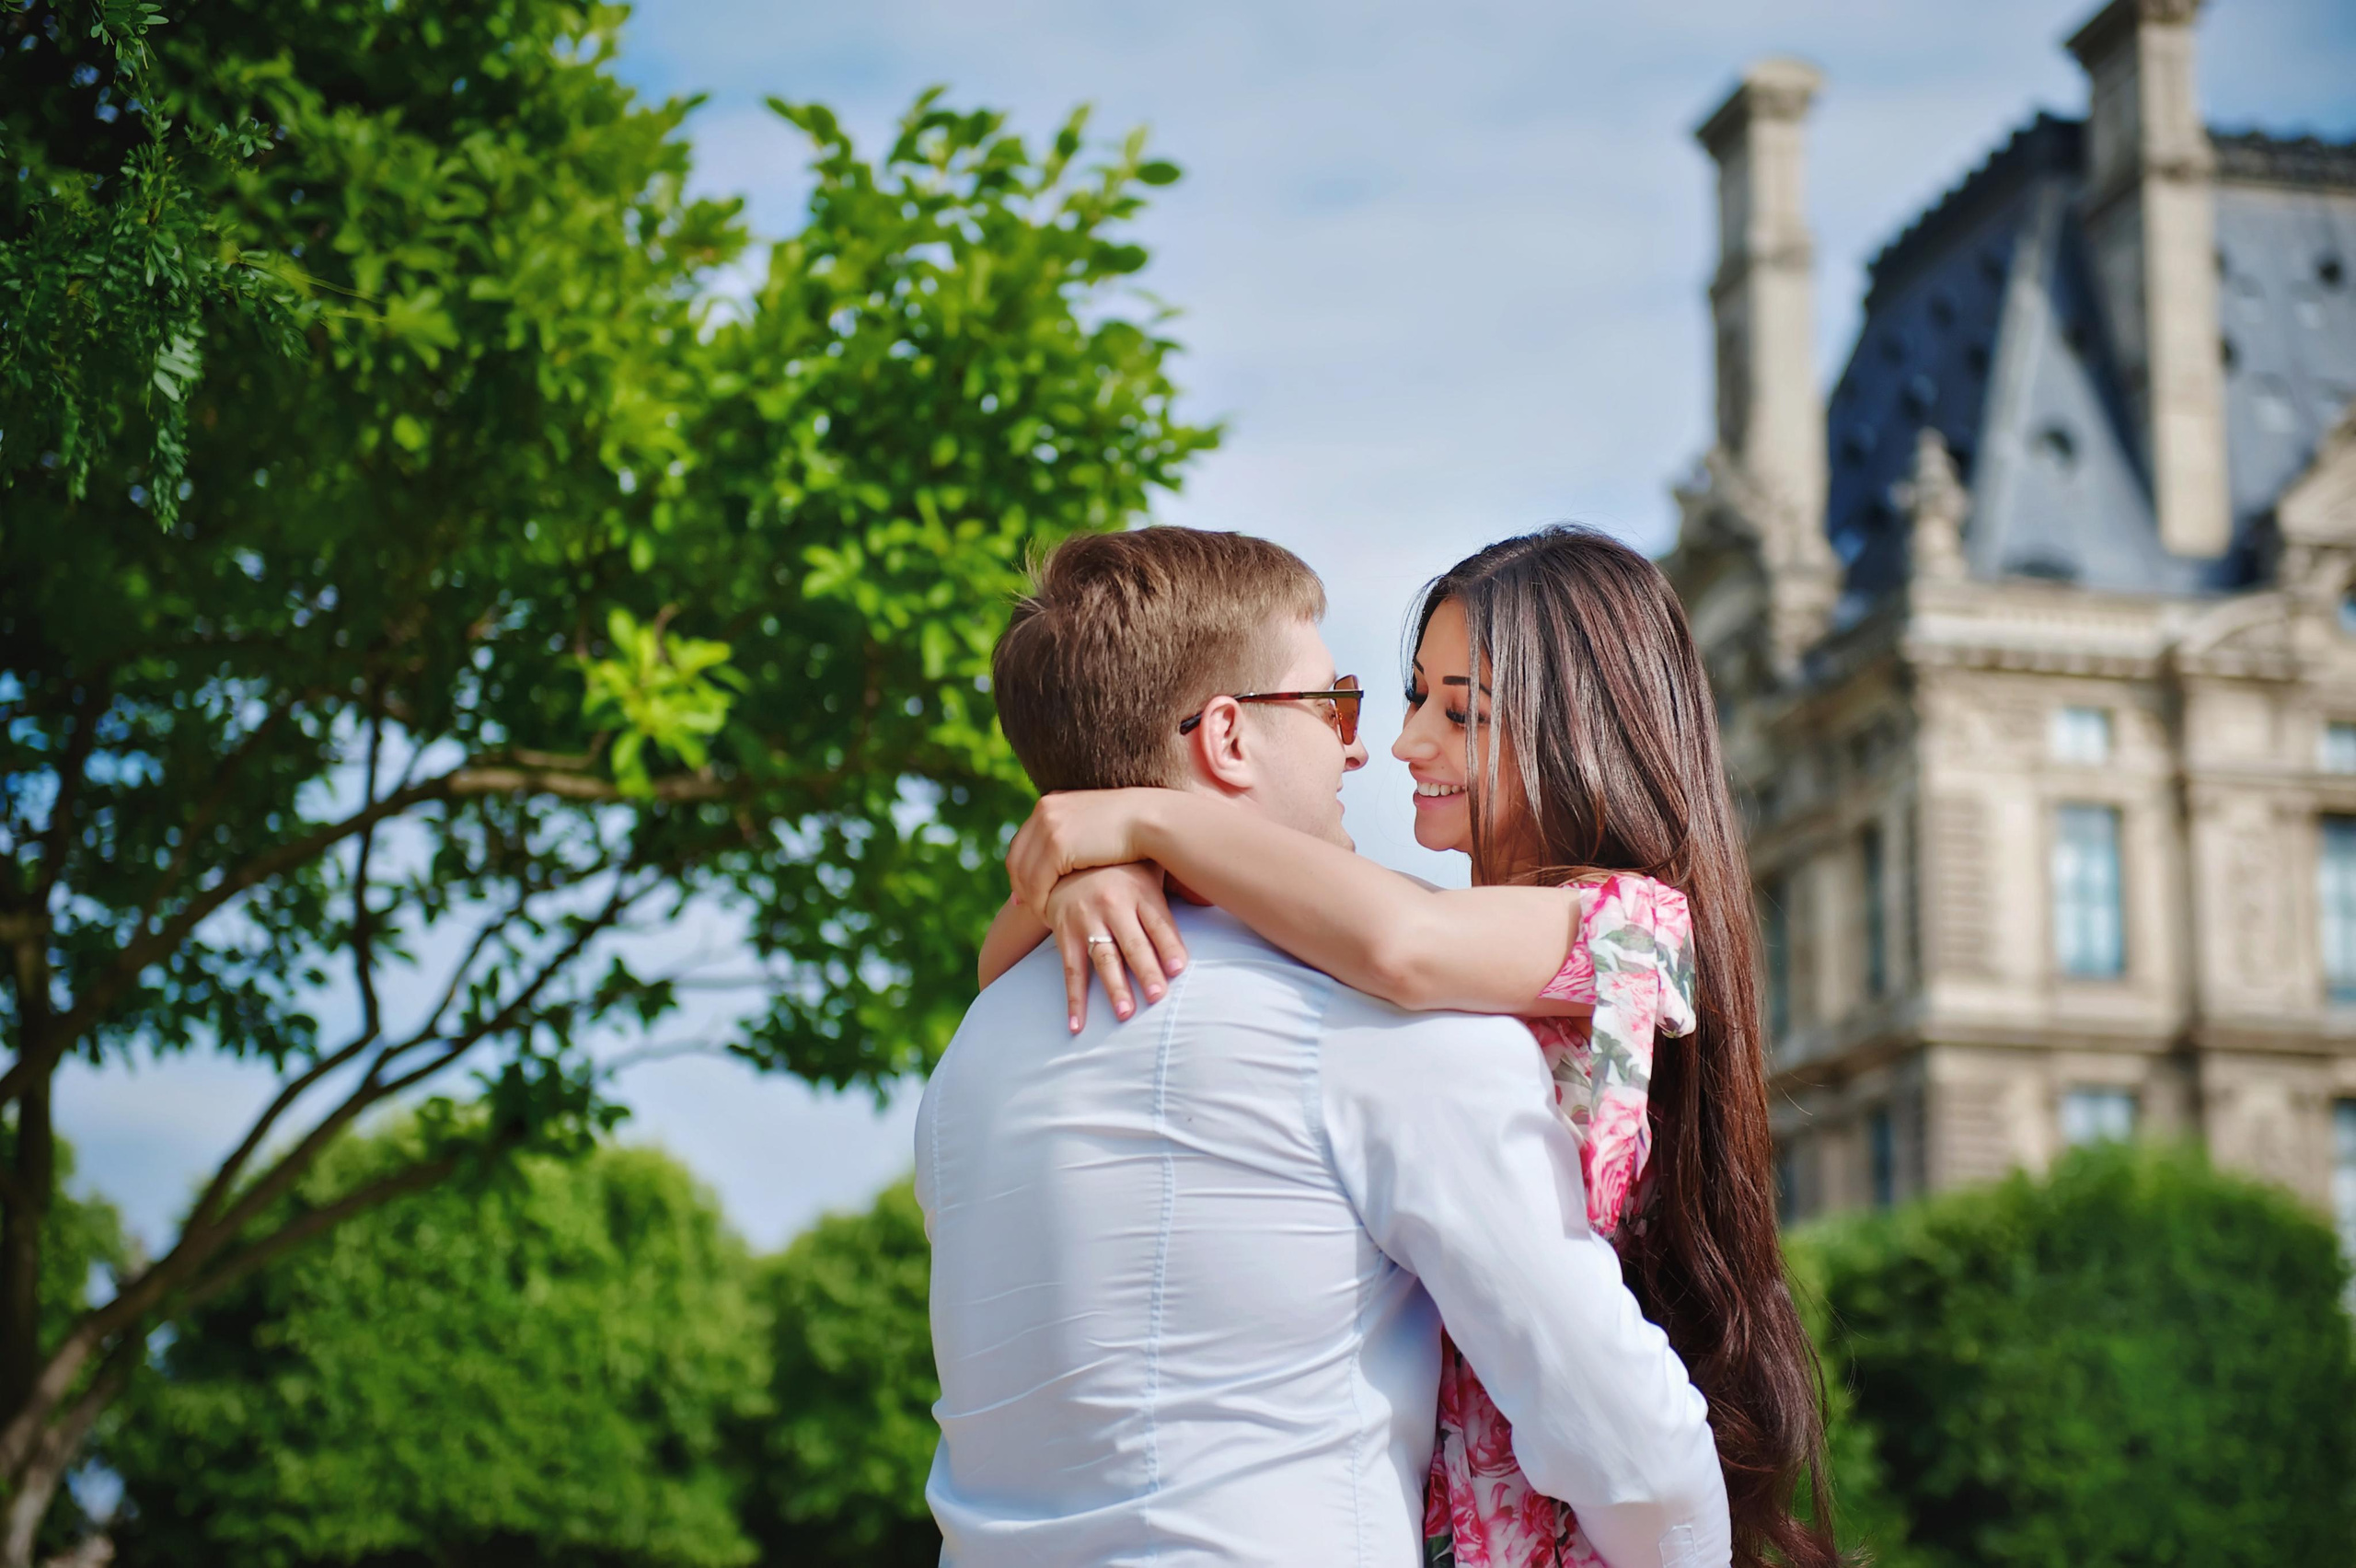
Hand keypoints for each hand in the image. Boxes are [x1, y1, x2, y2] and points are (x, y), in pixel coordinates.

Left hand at [1006, 788, 1164, 912]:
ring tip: (1043, 915)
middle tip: (1029, 908)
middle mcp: (1044, 810)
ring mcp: (1048, 827)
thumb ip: (1074, 834)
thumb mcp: (1093, 823)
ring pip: (1024, 873)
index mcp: (1051, 802)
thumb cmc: (1133, 827)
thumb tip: (1061, 856)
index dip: (1022, 869)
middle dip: (1020, 886)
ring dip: (1030, 898)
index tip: (1026, 891)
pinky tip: (1049, 915)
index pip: (1023, 842)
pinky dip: (1039, 902)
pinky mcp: (1056, 846)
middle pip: (1017, 857)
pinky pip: (1037, 883)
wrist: (1151, 820)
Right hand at [1044, 863, 1188, 1031]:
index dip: (1169, 945)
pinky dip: (1075, 999)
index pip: (1159, 923)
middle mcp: (1114, 904)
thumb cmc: (1120, 869)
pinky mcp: (1065, 933)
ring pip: (1104, 957)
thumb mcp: (1150, 867)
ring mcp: (1087, 919)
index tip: (1179, 969)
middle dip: (1145, 969)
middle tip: (1156, 996)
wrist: (1066, 857)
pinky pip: (1071, 969)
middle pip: (1133, 942)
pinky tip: (1078, 1024)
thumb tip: (1214, 896)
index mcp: (1141, 891)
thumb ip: (1178, 884)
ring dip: (1115, 986)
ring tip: (1125, 1012)